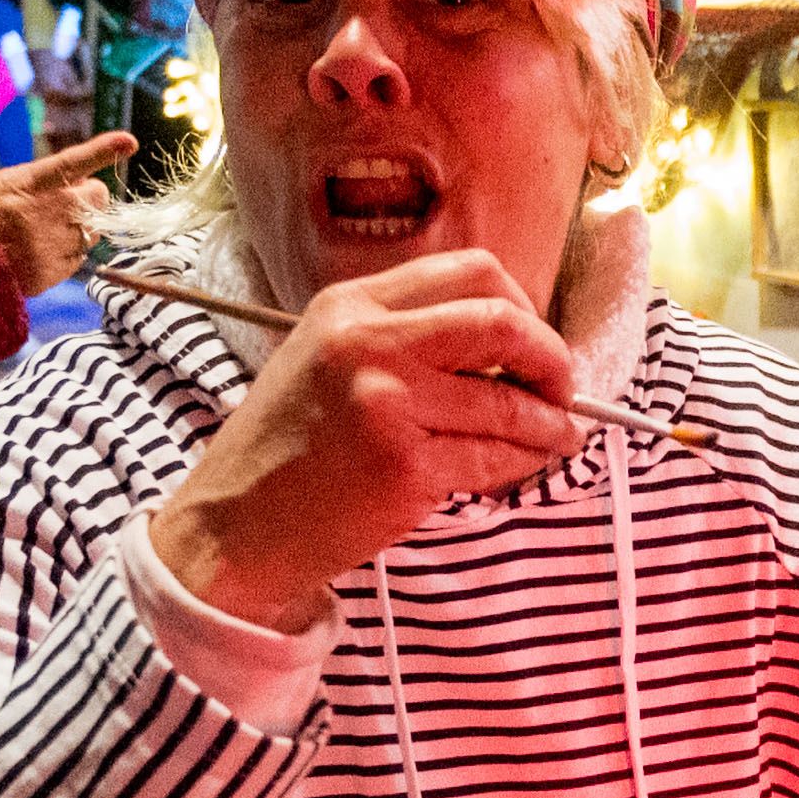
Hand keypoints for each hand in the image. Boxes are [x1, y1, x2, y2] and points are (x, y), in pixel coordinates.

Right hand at [0, 129, 133, 293]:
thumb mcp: (0, 184)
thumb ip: (40, 181)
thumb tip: (77, 181)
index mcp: (33, 182)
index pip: (75, 161)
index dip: (104, 150)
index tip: (128, 143)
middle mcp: (52, 210)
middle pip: (100, 198)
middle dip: (88, 199)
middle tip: (64, 205)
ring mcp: (58, 242)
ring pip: (93, 230)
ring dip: (79, 228)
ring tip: (44, 232)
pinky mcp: (58, 270)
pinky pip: (78, 258)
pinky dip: (66, 255)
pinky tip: (39, 253)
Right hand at [144, 249, 583, 632]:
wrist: (235, 526)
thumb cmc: (291, 450)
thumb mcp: (330, 360)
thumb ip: (407, 337)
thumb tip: (516, 345)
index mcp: (352, 303)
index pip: (473, 271)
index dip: (523, 306)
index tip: (533, 342)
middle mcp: (368, 340)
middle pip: (502, 320)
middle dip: (551, 357)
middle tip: (563, 389)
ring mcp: (385, 400)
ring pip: (509, 402)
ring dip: (548, 424)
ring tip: (557, 438)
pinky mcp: (403, 463)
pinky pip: (494, 458)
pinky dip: (520, 465)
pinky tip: (519, 469)